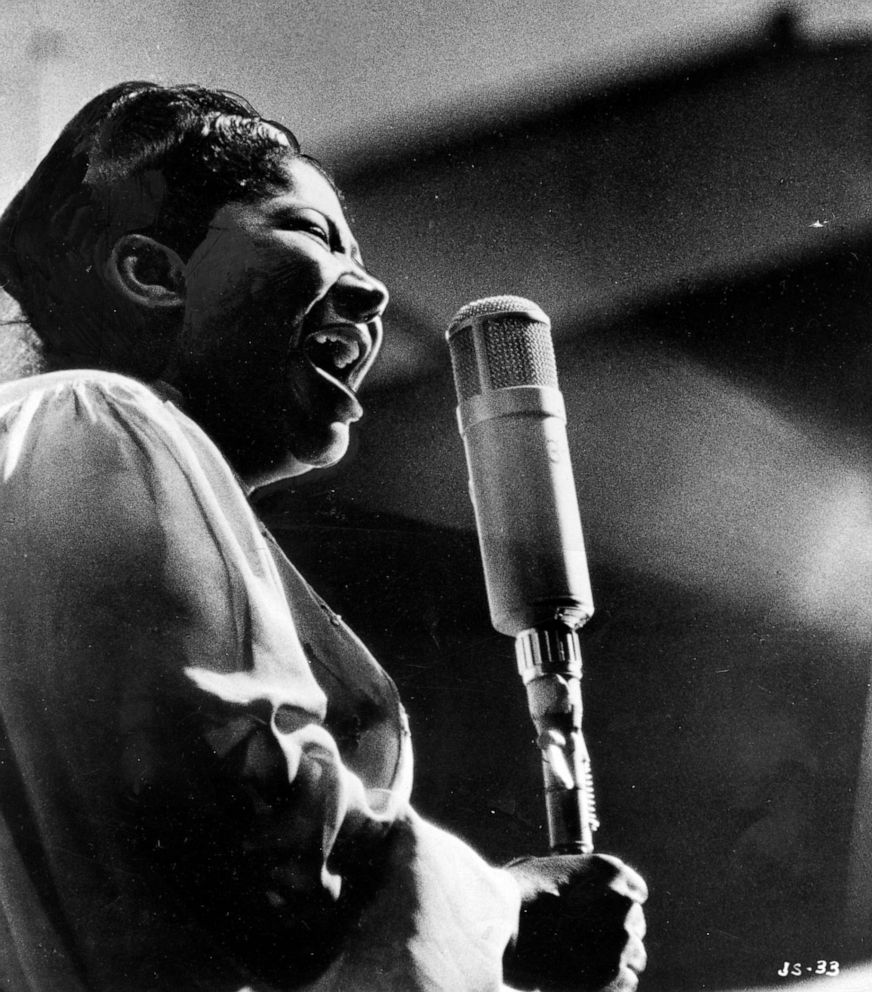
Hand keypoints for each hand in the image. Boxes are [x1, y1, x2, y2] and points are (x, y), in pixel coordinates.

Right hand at [503, 853, 646, 991]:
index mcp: (610, 872)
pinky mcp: (612, 975)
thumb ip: (576, 879)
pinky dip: (611, 982)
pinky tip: (586, 975)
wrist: (501, 927)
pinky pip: (627, 981)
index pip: (636, 890)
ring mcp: (620, 940)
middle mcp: (622, 903)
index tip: (603, 911)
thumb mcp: (549, 869)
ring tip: (585, 959)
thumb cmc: (519, 894)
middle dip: (615, 929)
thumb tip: (576, 891)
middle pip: (634, 922)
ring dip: (615, 956)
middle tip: (587, 936)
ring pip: (634, 954)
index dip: (618, 901)